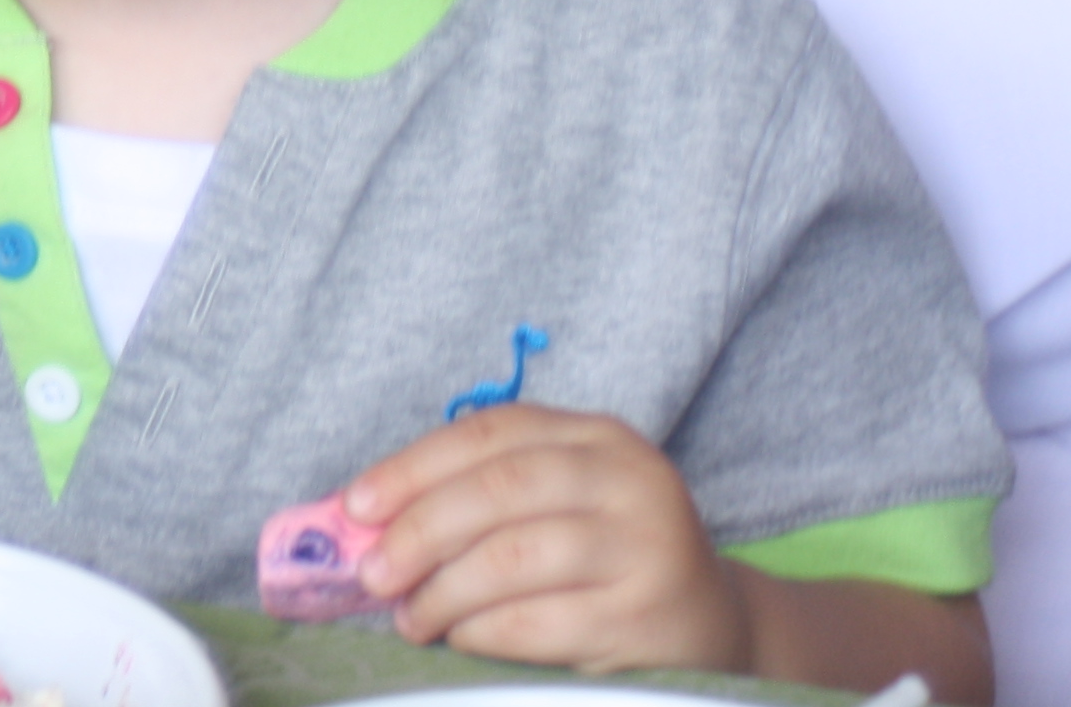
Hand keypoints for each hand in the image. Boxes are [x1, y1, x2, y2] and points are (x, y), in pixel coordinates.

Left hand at [347, 405, 749, 675]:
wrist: (713, 627)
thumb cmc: (607, 560)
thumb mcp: (561, 503)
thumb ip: (482, 495)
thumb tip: (367, 519)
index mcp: (599, 437)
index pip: (490, 434)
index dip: (413, 466)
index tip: (356, 505)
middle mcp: (630, 480)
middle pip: (498, 491)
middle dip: (418, 531)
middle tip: (371, 571)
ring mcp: (647, 548)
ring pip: (513, 557)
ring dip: (443, 591)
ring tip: (410, 616)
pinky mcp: (647, 617)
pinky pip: (538, 621)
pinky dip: (482, 629)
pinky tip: (459, 636)